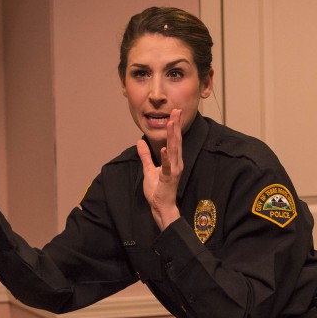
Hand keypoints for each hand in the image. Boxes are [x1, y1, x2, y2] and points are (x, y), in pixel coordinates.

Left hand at [136, 108, 183, 230]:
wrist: (160, 206)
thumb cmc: (157, 190)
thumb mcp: (148, 169)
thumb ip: (145, 155)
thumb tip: (140, 142)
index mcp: (173, 160)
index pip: (174, 140)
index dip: (174, 126)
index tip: (174, 113)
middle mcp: (176, 163)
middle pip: (176, 141)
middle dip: (176, 125)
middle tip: (177, 111)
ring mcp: (174, 170)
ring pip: (173, 150)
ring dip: (172, 136)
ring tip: (172, 123)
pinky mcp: (168, 179)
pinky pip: (167, 166)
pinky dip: (166, 157)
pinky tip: (164, 148)